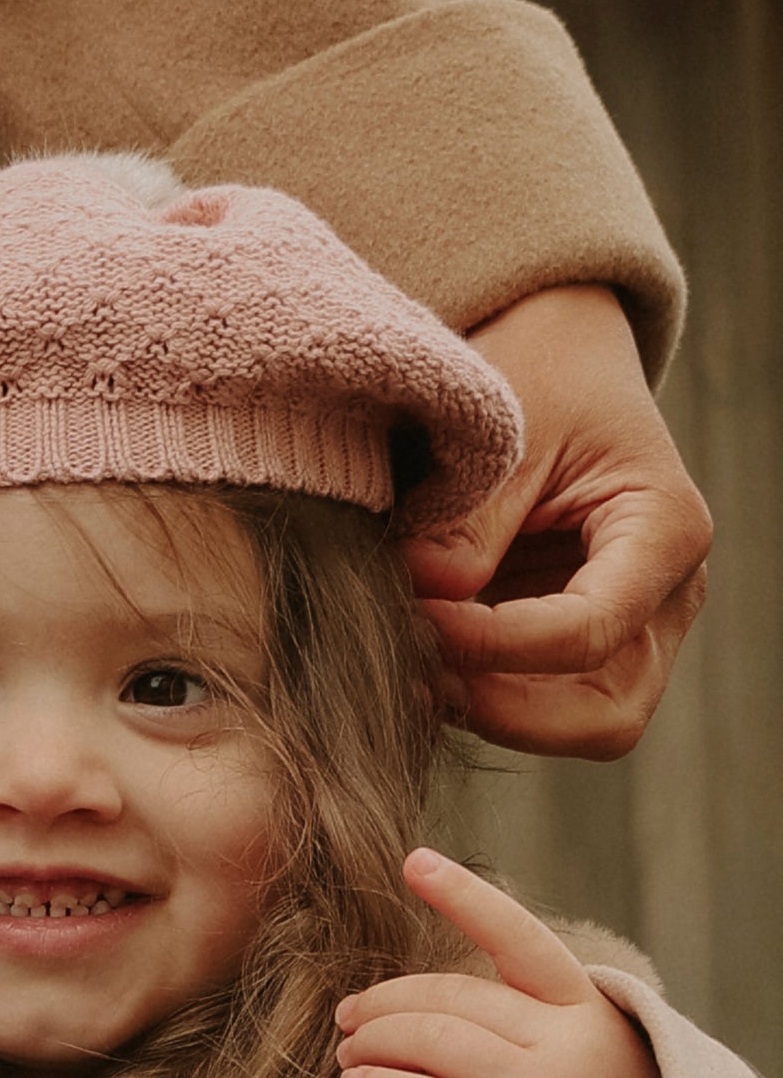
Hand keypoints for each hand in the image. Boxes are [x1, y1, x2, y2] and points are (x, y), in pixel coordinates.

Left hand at [334, 848, 661, 1077]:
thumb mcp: (586, 1063)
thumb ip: (525, 1024)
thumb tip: (414, 1002)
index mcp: (589, 1011)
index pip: (520, 938)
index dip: (465, 897)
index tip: (416, 861)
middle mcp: (572, 1046)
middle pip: (454, 998)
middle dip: (388, 1002)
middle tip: (348, 1016)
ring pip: (433, 1044)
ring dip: (374, 1043)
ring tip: (347, 1055)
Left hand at [400, 284, 710, 759]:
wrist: (557, 353)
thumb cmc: (541, 373)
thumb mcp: (502, 424)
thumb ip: (467, 520)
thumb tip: (426, 600)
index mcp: (665, 531)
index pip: (586, 632)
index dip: (489, 646)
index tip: (413, 616)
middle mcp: (667, 596)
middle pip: (607, 715)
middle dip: (503, 711)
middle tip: (417, 672)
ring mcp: (634, 629)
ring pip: (577, 724)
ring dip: (488, 711)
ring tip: (411, 664)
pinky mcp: (588, 642)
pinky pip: (543, 701)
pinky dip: (481, 693)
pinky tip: (422, 657)